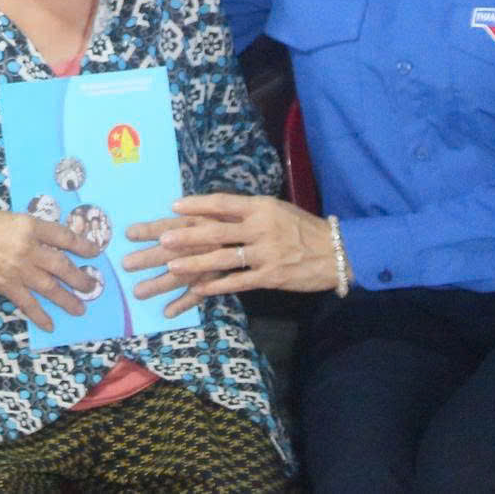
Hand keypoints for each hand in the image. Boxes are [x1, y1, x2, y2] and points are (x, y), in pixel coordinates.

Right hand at [0, 207, 104, 332]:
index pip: (63, 236)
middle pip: (62, 265)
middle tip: (92, 286)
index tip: (95, 252)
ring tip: (80, 308)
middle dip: (79, 278)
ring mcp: (17, 269)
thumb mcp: (6, 217)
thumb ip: (27, 229)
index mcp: (28, 225)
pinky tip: (49, 323)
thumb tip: (46, 242)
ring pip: (50, 287)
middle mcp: (28, 247)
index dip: (82, 245)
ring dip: (67, 299)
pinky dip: (40, 315)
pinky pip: (28, 303)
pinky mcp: (5, 285)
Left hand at [122, 192, 336, 315]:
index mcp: (260, 207)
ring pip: (223, 258)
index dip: (196, 205)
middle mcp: (260, 228)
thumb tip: (213, 209)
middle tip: (159, 239)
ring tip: (171, 267)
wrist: (335, 252)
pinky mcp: (271, 276)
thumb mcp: (275, 210)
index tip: (172, 206)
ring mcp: (266, 253)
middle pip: (216, 231)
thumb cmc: (300, 228)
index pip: (222, 204)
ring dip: (194, 263)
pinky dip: (217, 286)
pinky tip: (198, 290)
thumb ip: (246, 210)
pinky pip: (239, 281)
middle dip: (185, 236)